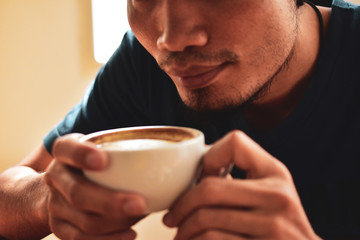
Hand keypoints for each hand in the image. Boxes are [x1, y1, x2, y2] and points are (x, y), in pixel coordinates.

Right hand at [44, 134, 146, 239]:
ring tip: (142, 214)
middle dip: (110, 202)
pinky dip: (110, 239)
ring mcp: (55, 205)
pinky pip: (82, 239)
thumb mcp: (98, 148)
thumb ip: (118, 150)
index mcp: (63, 152)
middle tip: (140, 203)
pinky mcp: (59, 227)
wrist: (60, 186)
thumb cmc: (91, 164)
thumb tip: (166, 158)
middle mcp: (55, 177)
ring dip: (117, 222)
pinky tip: (131, 234)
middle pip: (79, 193)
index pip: (67, 149)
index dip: (82, 155)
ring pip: (86, 220)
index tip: (103, 160)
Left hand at [163, 130, 320, 239]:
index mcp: (276, 173)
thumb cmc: (278, 225)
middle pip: (209, 189)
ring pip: (206, 220)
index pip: (235, 143)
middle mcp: (278, 197)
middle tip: (171, 218)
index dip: (208, 157)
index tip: (199, 178)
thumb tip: (193, 172)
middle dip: (181, 205)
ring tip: (180, 236)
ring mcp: (274, 227)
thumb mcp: (270, 193)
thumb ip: (239, 180)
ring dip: (184, 231)